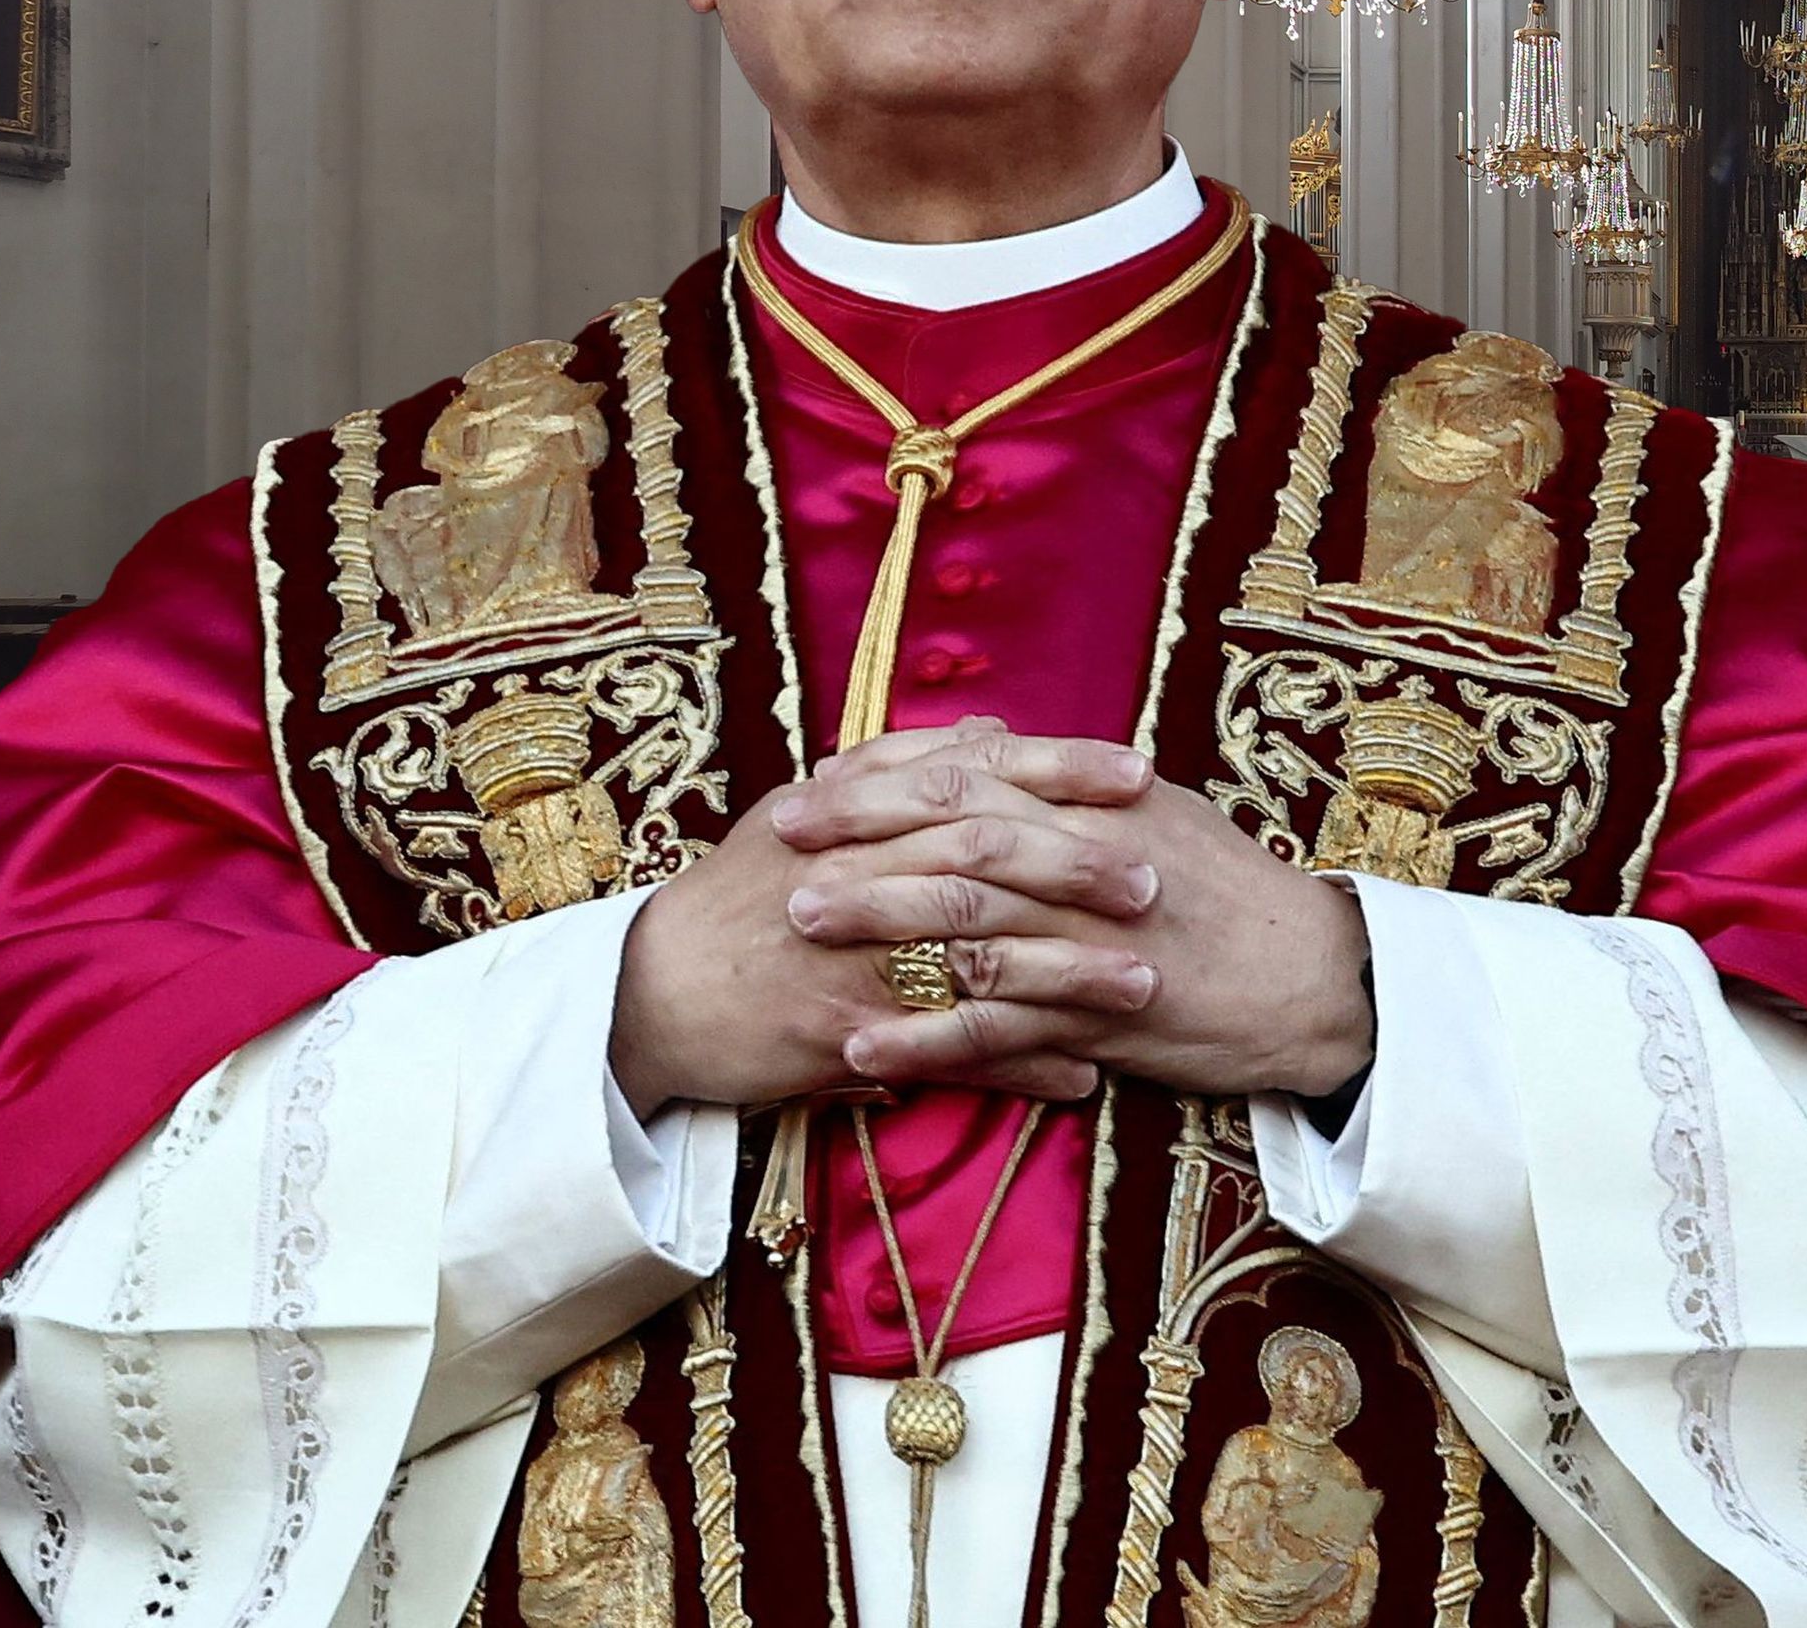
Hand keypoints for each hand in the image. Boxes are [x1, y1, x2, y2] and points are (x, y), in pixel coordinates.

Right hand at [607, 721, 1164, 1112]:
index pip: (973, 772)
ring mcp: (852, 958)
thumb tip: (995, 729)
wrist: (650, 993)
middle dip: (1079, 871)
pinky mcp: (844, 1036)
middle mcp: (858, 874)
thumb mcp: (809, 809)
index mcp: (856, 810)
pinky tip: (1081, 1076)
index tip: (1140, 773)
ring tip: (1145, 988)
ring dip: (1069, 978)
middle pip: (984, 860)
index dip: (1061, 769)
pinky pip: (947, 1054)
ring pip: (978, 961)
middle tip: (1157, 883)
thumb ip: (905, 765)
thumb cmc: (741, 894)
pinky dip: (1017, 1067)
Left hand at [772, 723, 1374, 1101]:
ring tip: (801, 922)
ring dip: (878, 923)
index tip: (818, 782)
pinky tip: (860, 1045)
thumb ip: (1065, 785)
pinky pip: (998, 1026)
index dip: (892, 776)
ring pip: (970, 921)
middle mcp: (1096, 859)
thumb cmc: (1232, 894)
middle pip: (961, 834)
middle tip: (784, 840)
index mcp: (1105, 804)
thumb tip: (984, 745)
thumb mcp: (1157, 816)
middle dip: (863, 835)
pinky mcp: (1101, 1017)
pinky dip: (924, 1036)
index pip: (981, 773)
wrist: (1313, 980)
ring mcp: (1096, 939)